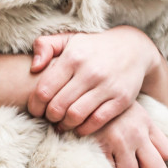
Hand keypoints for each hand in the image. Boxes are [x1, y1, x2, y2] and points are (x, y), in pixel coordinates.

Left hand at [28, 27, 167, 135]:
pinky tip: (79, 127)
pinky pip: (97, 121)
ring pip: (75, 116)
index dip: (35, 106)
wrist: (133, 48)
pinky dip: (84, 129)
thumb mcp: (68, 39)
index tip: (36, 110)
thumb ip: (44, 46)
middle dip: (49, 117)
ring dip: (64, 125)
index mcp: (73, 57)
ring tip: (62, 124)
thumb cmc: (92, 47)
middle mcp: (89, 71)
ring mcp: (107, 86)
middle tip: (49, 118)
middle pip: (57, 107)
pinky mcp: (121, 99)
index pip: (44, 90)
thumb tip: (34, 68)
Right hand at [93, 102, 167, 167]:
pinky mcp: (99, 147)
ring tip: (115, 164)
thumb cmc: (107, 110)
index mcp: (146, 122)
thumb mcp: (132, 112)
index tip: (142, 157)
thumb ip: (146, 130)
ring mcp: (118, 141)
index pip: (167, 154)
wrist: (81, 97)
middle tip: (133, 167)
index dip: (156, 159)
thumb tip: (155, 157)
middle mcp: (136, 132)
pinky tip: (101, 160)